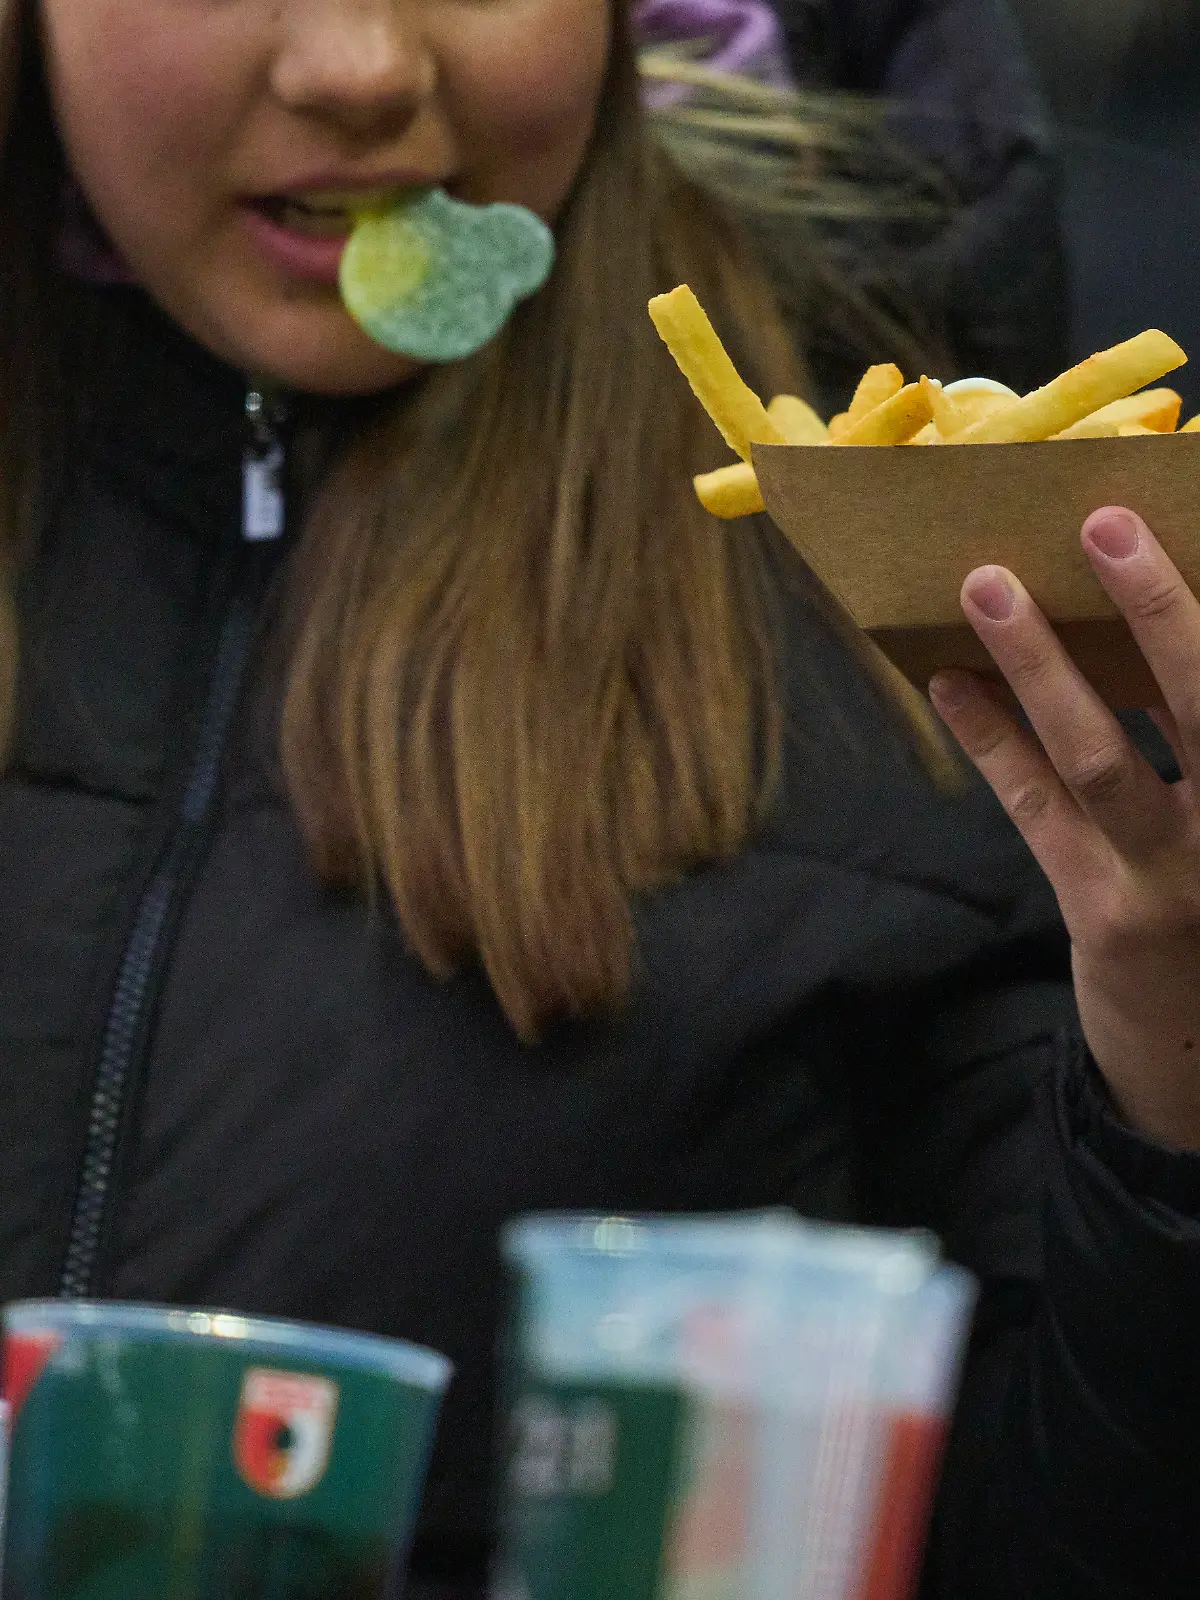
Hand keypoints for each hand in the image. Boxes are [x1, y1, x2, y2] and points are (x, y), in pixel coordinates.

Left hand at [929, 507, 1199, 1152]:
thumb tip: (1159, 630)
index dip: (1196, 609)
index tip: (1158, 518)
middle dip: (1155, 607)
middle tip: (1101, 522)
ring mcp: (1173, 876)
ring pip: (1098, 753)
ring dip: (1039, 663)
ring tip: (986, 584)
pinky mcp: (1100, 910)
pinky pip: (1035, 808)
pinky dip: (990, 739)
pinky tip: (946, 680)